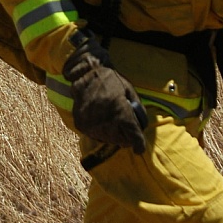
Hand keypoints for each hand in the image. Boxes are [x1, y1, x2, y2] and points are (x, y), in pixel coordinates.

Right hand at [63, 34, 146, 153]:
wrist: (87, 73)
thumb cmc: (112, 81)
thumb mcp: (130, 92)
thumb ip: (138, 111)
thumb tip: (140, 127)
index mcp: (121, 112)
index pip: (133, 137)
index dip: (138, 145)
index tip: (139, 149)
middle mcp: (106, 121)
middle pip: (121, 141)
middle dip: (125, 136)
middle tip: (123, 125)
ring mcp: (91, 124)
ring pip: (107, 140)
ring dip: (112, 134)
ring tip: (110, 119)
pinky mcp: (81, 125)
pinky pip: (95, 135)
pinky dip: (99, 130)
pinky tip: (100, 118)